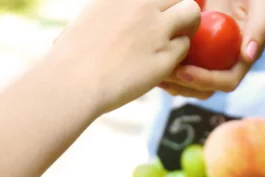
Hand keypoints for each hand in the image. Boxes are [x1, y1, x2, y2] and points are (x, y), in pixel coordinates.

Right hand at [48, 0, 200, 112]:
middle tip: (175, 23)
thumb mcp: (92, 15)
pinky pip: (184, 47)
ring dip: (188, 26)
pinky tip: (163, 62)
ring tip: (175, 40)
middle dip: (181, 6)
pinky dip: (177, 54)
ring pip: (192, 13)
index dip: (165, 1)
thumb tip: (121, 10)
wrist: (72, 81)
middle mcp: (142, 5)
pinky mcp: (164, 56)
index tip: (162, 9)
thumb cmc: (73, 55)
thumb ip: (114, 8)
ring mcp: (155, 30)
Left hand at [159, 0, 264, 98]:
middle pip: (205, 88)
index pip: (226, 81)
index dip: (205, 81)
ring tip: (154, 73)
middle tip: (163, 75)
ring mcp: (208, 55)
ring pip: (189, 81)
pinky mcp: (192, 45)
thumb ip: (261, 26)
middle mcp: (225, 60)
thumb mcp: (263, 2)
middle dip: (184, 86)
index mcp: (243, 56)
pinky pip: (177, 61)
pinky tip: (149, 57)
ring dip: (172, 82)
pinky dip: (164, 64)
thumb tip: (248, 56)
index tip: (185, 71)